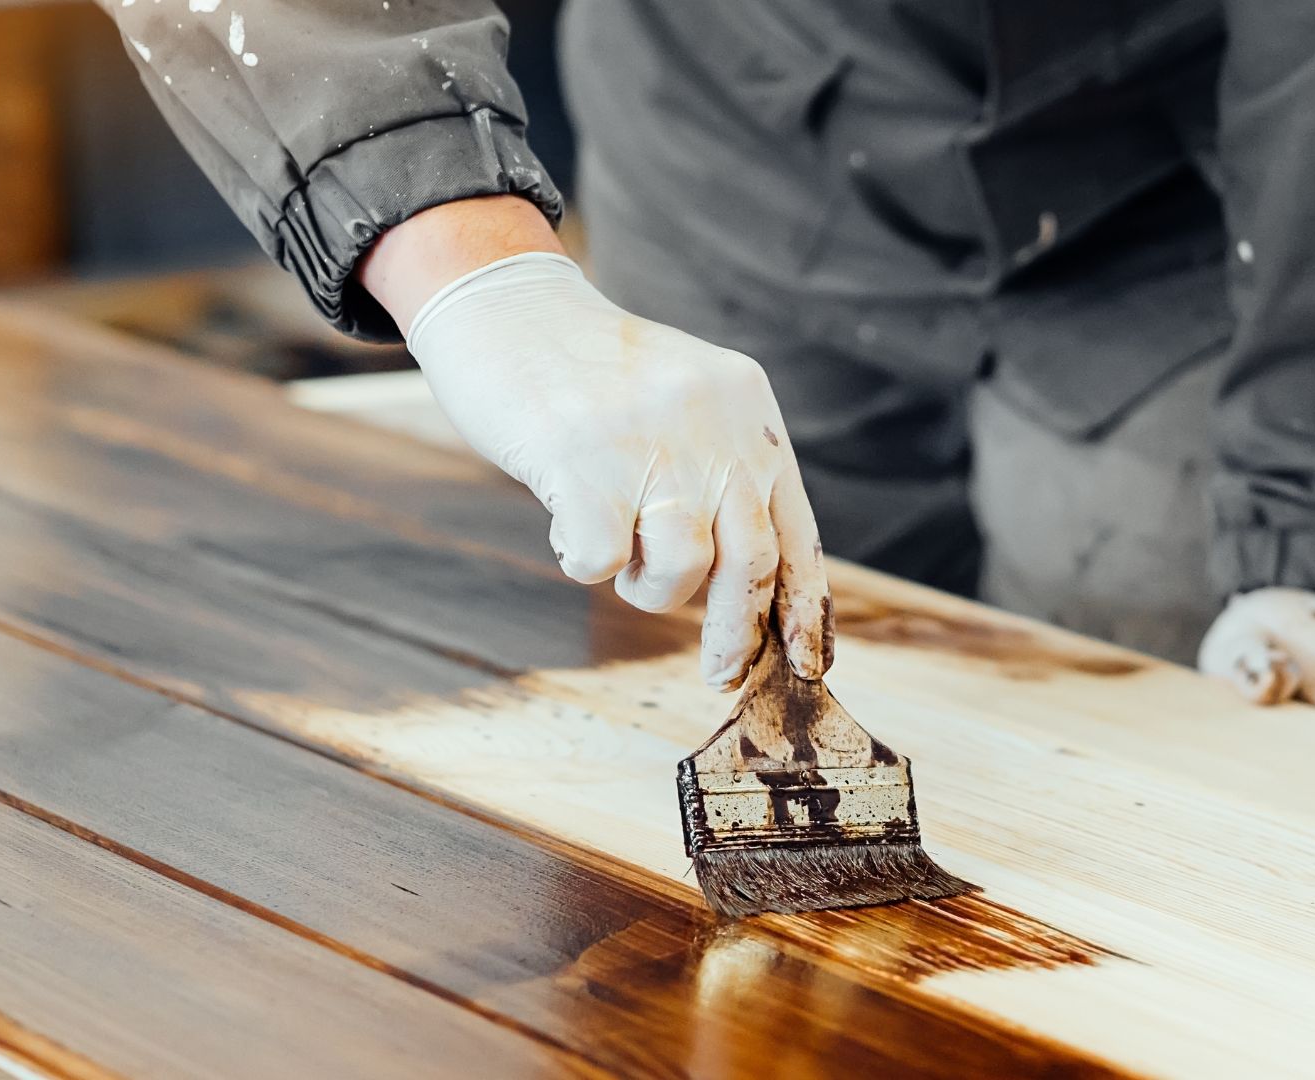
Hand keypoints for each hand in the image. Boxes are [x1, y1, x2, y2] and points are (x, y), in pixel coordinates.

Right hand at [362, 200, 830, 689]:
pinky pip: (602, 560)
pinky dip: (584, 562)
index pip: (795, 531)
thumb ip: (725, 473)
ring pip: (682, 568)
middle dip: (736, 633)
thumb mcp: (688, 402)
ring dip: (648, 589)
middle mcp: (712, 427)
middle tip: (721, 673)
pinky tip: (568, 528)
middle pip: (752, 562)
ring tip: (621, 557)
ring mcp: (648, 443)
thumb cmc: (594, 372)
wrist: (508, 302)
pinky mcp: (580, 459)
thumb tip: (753, 591)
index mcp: (749, 413)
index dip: (805, 609)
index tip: (806, 665)